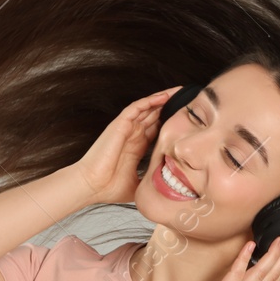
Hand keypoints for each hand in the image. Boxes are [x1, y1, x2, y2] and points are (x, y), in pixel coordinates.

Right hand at [72, 87, 180, 205]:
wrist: (91, 186)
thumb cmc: (109, 188)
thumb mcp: (139, 184)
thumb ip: (151, 181)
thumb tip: (167, 189)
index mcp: (136, 147)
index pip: (157, 129)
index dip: (171, 122)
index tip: (187, 120)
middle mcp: (132, 135)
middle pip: (154, 115)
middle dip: (170, 107)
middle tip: (188, 99)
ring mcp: (126, 129)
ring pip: (147, 108)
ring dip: (163, 99)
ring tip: (179, 92)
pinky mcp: (119, 125)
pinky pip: (136, 107)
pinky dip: (150, 100)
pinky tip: (163, 96)